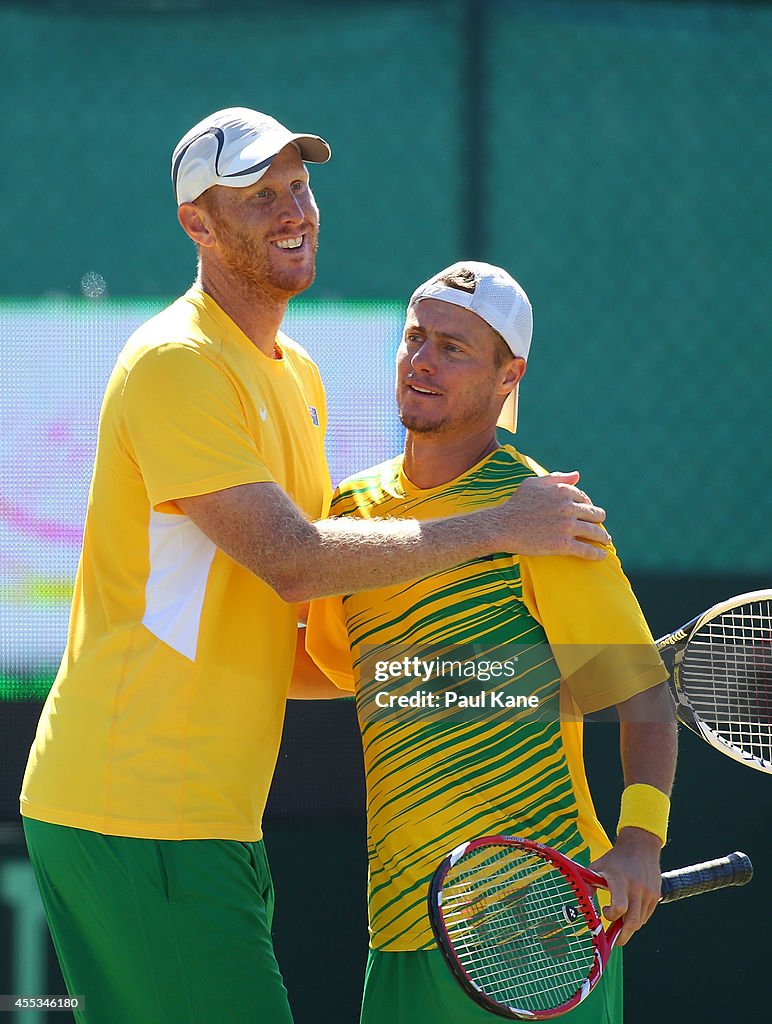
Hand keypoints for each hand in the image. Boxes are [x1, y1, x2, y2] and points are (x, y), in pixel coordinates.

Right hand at [496, 471, 609, 559]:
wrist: (502, 527)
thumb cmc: (516, 504)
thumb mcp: (534, 483)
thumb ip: (557, 477)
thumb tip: (577, 475)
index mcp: (563, 491)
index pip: (585, 499)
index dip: (588, 506)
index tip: (588, 513)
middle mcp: (568, 507)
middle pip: (594, 514)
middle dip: (599, 520)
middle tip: (600, 528)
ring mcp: (566, 526)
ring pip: (595, 532)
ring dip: (603, 538)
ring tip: (605, 542)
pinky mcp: (563, 544)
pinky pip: (587, 550)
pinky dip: (596, 554)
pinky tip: (601, 556)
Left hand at [590, 828, 662, 945]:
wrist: (640, 846)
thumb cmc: (615, 858)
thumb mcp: (598, 867)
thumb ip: (588, 885)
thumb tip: (578, 905)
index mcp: (620, 880)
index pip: (620, 907)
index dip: (611, 916)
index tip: (604, 910)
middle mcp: (636, 887)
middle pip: (632, 922)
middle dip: (622, 936)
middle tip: (614, 940)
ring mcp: (648, 893)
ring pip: (640, 922)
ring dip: (629, 926)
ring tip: (619, 919)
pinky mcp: (656, 896)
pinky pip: (646, 916)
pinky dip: (637, 919)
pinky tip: (629, 910)